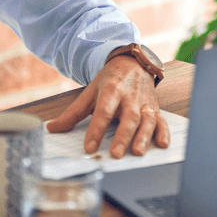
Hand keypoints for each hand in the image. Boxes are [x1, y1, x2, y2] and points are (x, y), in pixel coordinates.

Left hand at [43, 56, 170, 157]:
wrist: (133, 63)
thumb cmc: (110, 81)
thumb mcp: (90, 92)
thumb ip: (73, 113)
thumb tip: (52, 128)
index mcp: (112, 90)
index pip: (103, 111)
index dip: (96, 129)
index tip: (89, 147)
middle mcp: (130, 96)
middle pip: (128, 117)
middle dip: (123, 136)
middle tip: (115, 153)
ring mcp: (145, 103)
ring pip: (147, 120)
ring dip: (144, 136)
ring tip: (137, 152)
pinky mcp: (155, 108)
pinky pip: (162, 121)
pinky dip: (164, 132)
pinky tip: (162, 144)